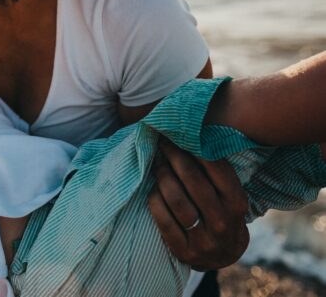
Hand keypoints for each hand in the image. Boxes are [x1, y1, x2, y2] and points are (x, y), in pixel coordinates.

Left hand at [148, 139, 249, 270]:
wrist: (222, 256)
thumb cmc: (222, 214)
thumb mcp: (229, 196)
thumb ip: (215, 173)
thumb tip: (191, 136)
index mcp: (237, 204)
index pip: (217, 170)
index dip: (196, 149)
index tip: (180, 135)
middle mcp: (223, 222)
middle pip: (193, 181)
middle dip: (175, 157)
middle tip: (164, 144)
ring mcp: (203, 239)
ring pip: (176, 199)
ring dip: (163, 176)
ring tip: (157, 163)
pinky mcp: (184, 250)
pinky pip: (162, 219)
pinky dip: (155, 199)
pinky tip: (153, 189)